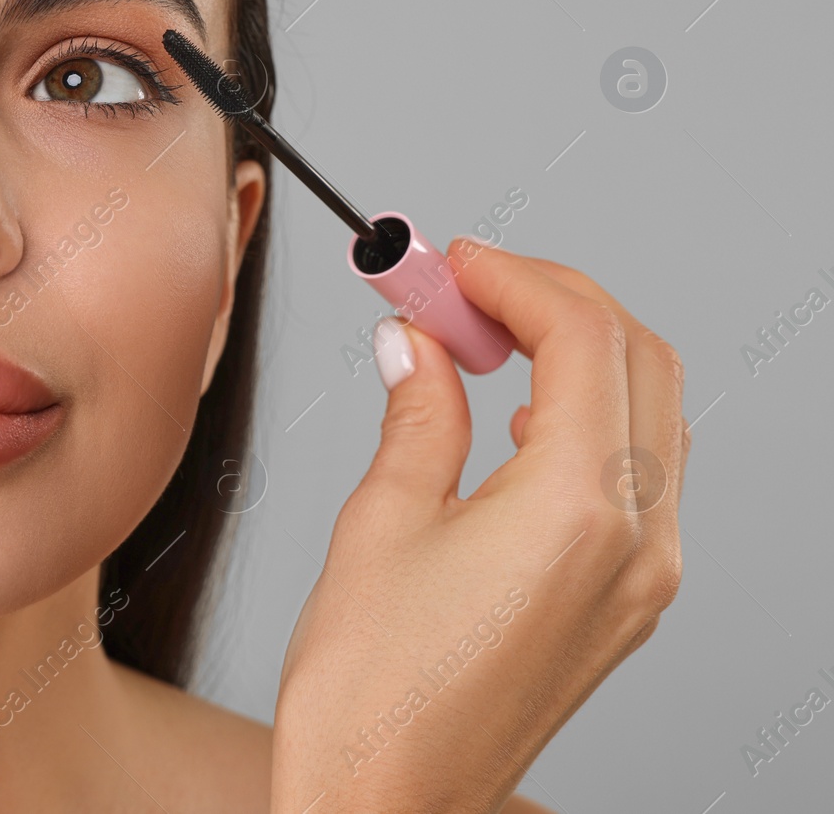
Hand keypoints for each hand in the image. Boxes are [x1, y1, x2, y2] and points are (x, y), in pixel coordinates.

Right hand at [269, 240, 687, 813]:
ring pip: (650, 413)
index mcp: (579, 509)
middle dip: (551, 301)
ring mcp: (643, 577)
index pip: (584, 337)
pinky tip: (517, 418)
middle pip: (637, 361)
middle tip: (462, 287)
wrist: (386, 803)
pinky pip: (641, 476)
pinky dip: (588, 418)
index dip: (517, 277)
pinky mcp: (626, 602)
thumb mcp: (381, 522)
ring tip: (478, 341)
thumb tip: (415, 342)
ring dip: (575, 354)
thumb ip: (418, 410)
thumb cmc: (370, 692)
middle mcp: (637, 542)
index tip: (454, 261)